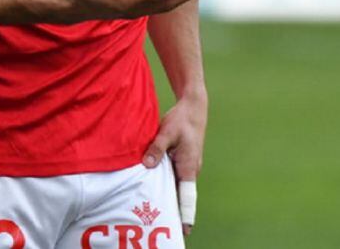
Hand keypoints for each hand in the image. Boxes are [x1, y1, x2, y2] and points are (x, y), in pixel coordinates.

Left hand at [142, 91, 207, 234]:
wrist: (192, 108)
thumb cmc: (182, 120)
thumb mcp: (167, 132)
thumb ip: (156, 149)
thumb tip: (146, 165)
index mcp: (189, 167)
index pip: (188, 197)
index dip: (186, 215)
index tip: (185, 230)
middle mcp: (190, 170)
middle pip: (181, 194)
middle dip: (174, 209)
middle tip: (163, 223)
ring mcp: (187, 166)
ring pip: (176, 185)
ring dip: (168, 196)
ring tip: (157, 211)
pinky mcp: (182, 160)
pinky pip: (173, 176)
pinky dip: (166, 183)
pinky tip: (154, 188)